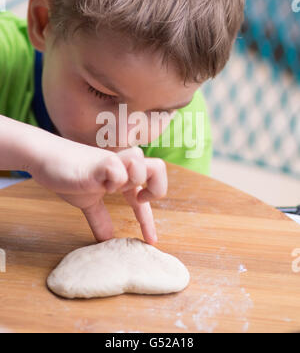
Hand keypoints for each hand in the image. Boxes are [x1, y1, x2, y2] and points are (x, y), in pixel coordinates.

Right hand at [31, 137, 167, 243]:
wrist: (45, 158)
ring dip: (133, 179)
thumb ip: (99, 217)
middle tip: (137, 200)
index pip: (146, 195)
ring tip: (112, 189)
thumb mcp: (87, 202)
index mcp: (123, 177)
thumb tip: (105, 238)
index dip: (150, 221)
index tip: (151, 240)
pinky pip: (118, 169)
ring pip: (142, 162)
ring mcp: (112, 163)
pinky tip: (99, 186)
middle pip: (159, 167)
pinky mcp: (99, 162)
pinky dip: (114, 181)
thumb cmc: (68, 175)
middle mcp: (122, 168)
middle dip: (156, 188)